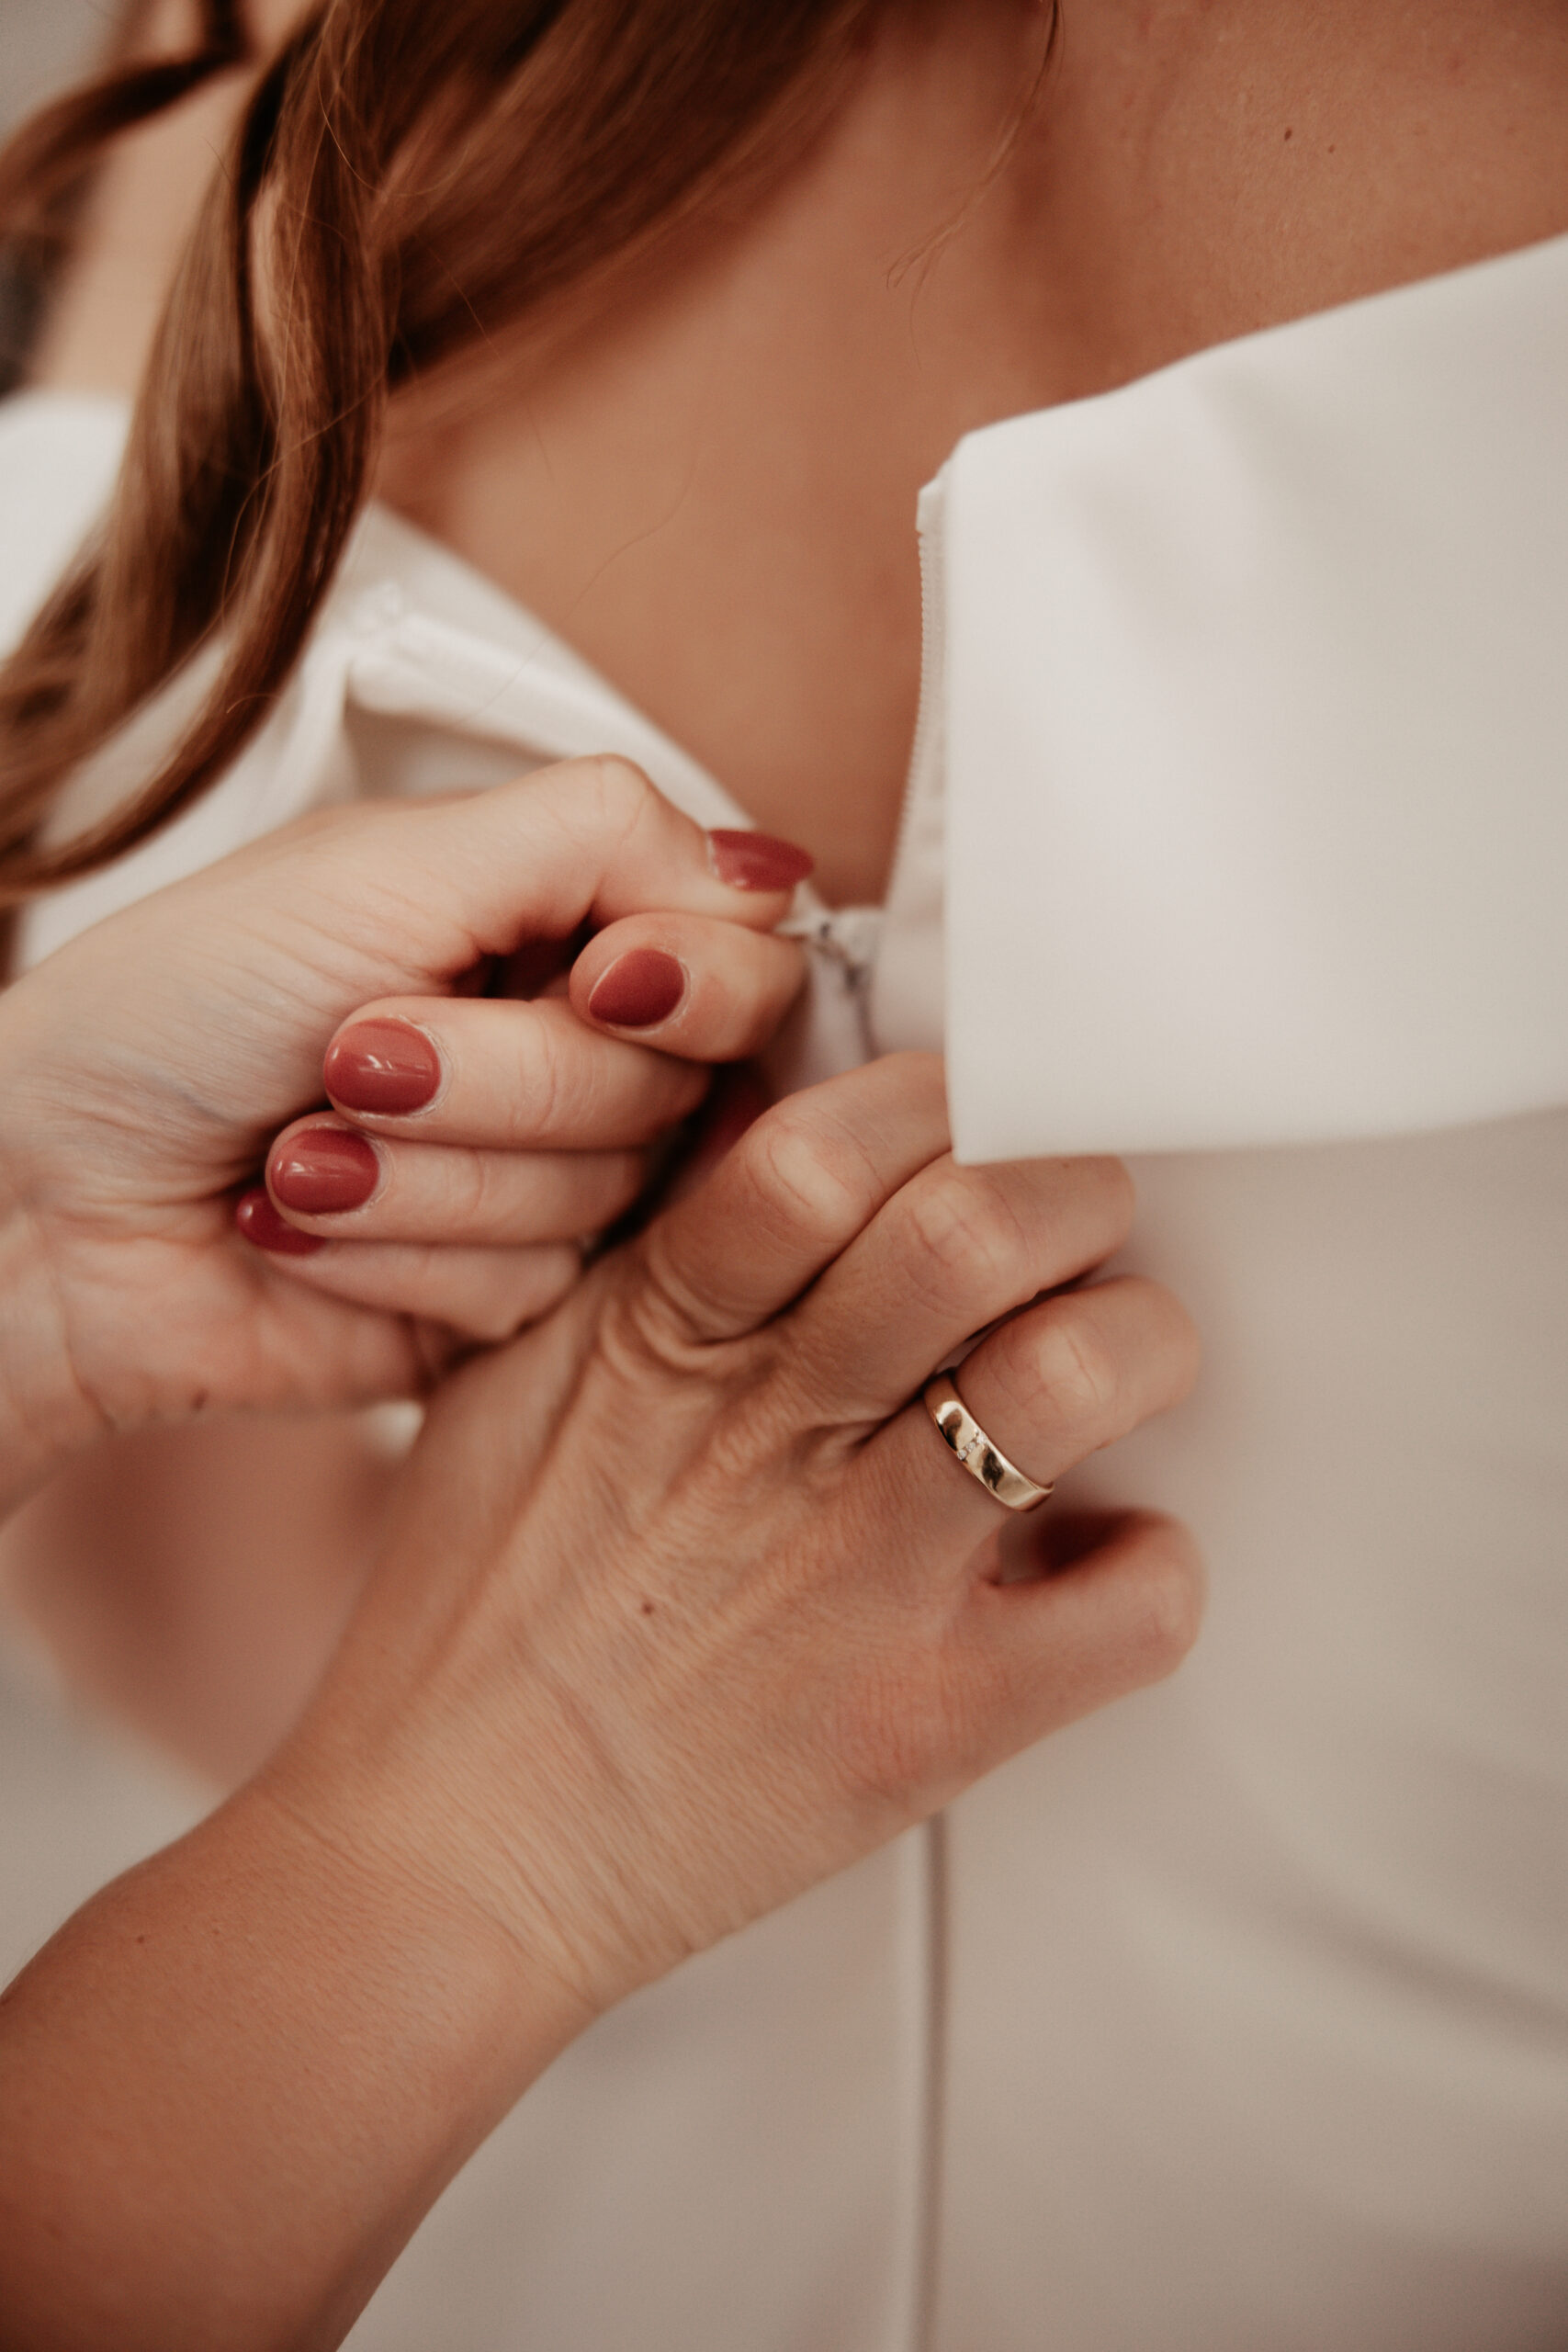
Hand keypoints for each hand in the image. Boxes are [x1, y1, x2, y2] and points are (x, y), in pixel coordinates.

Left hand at [0, 759, 805, 1510]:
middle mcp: (572, 1056)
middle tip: (354, 1053)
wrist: (42, 1194)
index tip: (599, 981)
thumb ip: (597, 833)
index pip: (747, 961)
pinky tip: (301, 1226)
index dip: (691, 986)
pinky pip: (531, 1293)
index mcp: (560, 927)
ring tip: (299, 1146)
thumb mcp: (384, 864)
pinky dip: (394, 1255)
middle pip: (674, 1090)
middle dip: (497, 1078)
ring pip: (600, 1202)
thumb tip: (768, 868)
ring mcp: (541, 1186)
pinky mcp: (497, 1304)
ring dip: (420, 1174)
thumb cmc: (168, 1010)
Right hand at [270, 1052, 1202, 2014]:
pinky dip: (1154, 1567)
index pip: (829, 1145)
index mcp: (660, 1335)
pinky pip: (1128, 1611)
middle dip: (1068, 1195)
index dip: (934, 1105)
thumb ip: (648, 1250)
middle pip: (974, 1231)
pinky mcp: (928, 1721)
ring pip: (1073, 1380)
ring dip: (1135, 1343)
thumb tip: (779, 1122)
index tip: (971, 1121)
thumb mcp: (522, 1376)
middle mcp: (768, 1438)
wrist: (443, 1856)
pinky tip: (1101, 1556)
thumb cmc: (477, 1616)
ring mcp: (856, 1579)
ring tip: (1116, 1365)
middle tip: (1075, 1228)